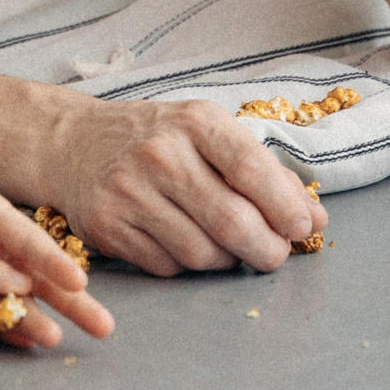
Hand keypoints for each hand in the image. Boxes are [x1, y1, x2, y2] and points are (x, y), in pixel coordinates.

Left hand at [0, 148, 113, 343]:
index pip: (30, 243)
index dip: (54, 262)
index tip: (79, 280)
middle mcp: (0, 251)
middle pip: (42, 279)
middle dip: (72, 303)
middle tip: (105, 327)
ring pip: (20, 304)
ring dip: (37, 323)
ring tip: (56, 343)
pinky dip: (5, 332)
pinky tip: (23, 348)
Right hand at [45, 96, 325, 275]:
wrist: (73, 143)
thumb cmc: (157, 138)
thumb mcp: (208, 134)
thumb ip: (264, 172)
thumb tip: (315, 219)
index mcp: (195, 122)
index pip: (252, 169)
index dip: (286, 206)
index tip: (303, 227)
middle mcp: (159, 155)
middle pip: (232, 221)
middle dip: (267, 249)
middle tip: (275, 255)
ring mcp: (128, 193)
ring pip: (201, 253)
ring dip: (228, 261)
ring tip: (230, 248)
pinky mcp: (106, 227)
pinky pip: (167, 267)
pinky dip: (188, 266)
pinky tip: (188, 245)